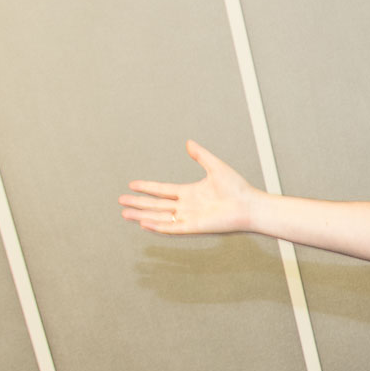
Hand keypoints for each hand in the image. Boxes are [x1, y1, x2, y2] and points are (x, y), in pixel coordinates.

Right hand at [120, 140, 257, 234]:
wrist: (249, 204)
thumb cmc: (237, 188)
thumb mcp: (215, 167)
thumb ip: (200, 156)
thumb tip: (188, 143)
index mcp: (189, 192)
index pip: (162, 190)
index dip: (147, 187)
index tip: (132, 185)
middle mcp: (186, 206)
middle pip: (156, 205)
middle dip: (138, 203)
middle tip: (120, 202)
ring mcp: (189, 217)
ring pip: (160, 217)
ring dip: (143, 216)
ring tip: (125, 214)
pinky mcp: (194, 226)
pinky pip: (172, 227)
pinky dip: (158, 226)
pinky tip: (145, 224)